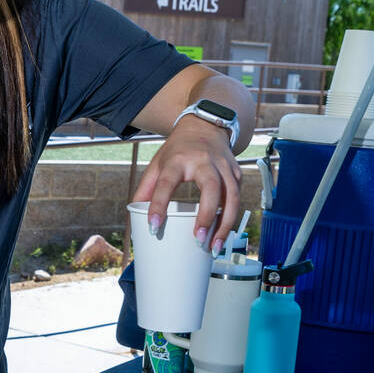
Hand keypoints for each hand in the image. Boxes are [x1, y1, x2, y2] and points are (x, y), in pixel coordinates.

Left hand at [130, 120, 241, 253]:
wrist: (204, 126)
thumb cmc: (179, 149)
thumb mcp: (157, 163)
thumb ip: (146, 189)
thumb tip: (136, 216)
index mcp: (178, 159)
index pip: (167, 182)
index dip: (159, 205)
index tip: (154, 226)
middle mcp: (204, 161)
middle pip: (211, 187)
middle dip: (207, 215)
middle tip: (199, 239)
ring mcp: (223, 166)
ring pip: (231, 196)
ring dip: (225, 224)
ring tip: (215, 247)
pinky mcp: (236, 172)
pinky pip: (237, 197)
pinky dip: (232, 218)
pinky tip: (224, 234)